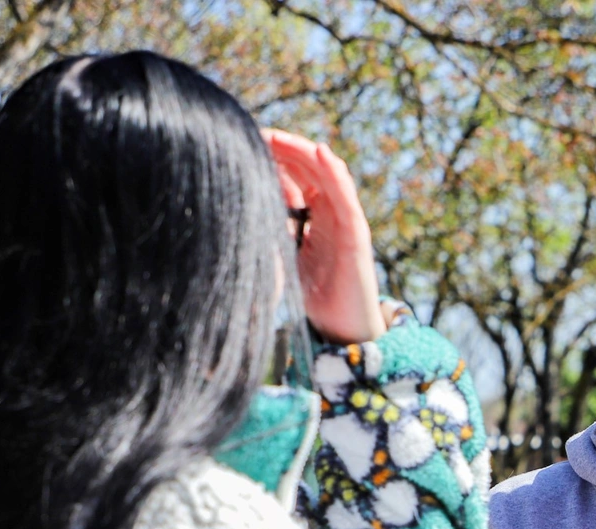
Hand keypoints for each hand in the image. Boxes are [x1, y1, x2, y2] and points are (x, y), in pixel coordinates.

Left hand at [263, 130, 385, 343]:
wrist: (342, 328)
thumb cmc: (316, 295)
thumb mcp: (284, 255)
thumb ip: (272, 231)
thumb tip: (239, 211)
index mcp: (313, 214)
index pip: (293, 174)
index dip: (272, 157)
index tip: (244, 144)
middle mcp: (330, 210)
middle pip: (307, 166)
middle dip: (282, 148)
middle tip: (255, 133)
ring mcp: (344, 218)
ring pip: (325, 172)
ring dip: (303, 151)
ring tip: (280, 136)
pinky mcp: (356, 231)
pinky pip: (346, 195)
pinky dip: (335, 171)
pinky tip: (320, 151)